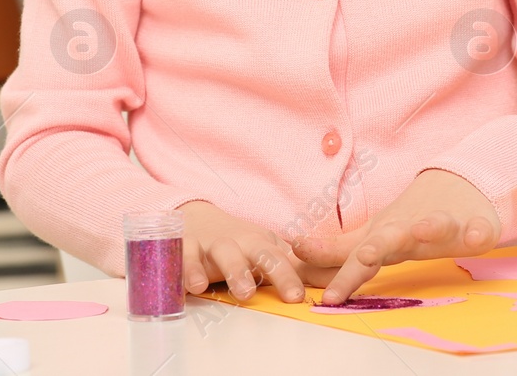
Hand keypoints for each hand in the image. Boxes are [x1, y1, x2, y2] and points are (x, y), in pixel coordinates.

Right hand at [176, 200, 333, 303]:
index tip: (296, 297)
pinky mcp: (185, 248)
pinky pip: (181, 257)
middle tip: (253, 293)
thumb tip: (334, 281)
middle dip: (258, 270)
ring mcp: (211, 244)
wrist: (199, 218)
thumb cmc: (241, 243)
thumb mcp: (267, 251)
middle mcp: (238, 242)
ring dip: (224, 270)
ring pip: (220, 253)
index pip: (279, 259)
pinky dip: (183, 269)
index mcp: (261, 244)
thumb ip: (295, 269)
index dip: (287, 277)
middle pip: (253, 252)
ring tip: (219, 289)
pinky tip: (188, 286)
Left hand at [289, 169, 500, 304]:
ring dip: (429, 227)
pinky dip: (478, 231)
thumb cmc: (409, 218)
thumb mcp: (371, 235)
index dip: (340, 274)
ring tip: (422, 229)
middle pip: (391, 239)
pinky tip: (478, 236)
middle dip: (377, 248)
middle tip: (365, 256)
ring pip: (435, 226)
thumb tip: (296, 257)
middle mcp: (409, 229)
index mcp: (385, 237)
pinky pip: (478, 230)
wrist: (459, 183)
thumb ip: (336, 250)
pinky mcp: (474, 225)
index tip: (322, 290)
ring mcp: (442, 225)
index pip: (357, 258)